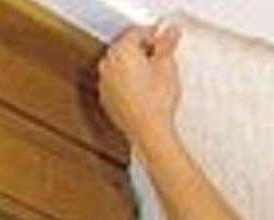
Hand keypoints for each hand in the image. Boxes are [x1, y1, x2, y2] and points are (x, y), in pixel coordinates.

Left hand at [97, 23, 181, 142]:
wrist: (148, 132)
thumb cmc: (156, 103)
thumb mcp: (167, 68)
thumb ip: (166, 45)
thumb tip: (169, 33)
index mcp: (121, 51)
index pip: (136, 32)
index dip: (153, 35)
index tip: (163, 40)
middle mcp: (107, 65)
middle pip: (125, 49)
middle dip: (142, 51)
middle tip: (160, 60)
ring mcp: (104, 83)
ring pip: (120, 67)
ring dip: (134, 68)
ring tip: (153, 79)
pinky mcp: (106, 100)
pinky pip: (117, 84)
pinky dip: (128, 84)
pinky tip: (143, 93)